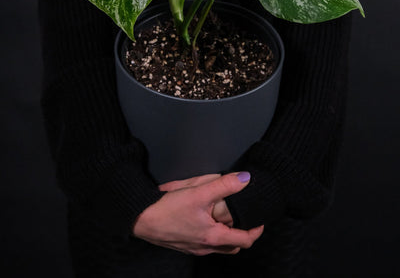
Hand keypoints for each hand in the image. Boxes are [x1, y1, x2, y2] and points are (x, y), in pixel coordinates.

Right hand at [133, 172, 263, 255]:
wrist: (140, 219)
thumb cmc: (167, 208)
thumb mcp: (198, 192)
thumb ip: (223, 185)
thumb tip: (245, 179)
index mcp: (213, 237)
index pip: (245, 240)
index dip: (257, 231)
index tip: (261, 220)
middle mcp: (205, 247)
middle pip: (233, 247)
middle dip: (244, 236)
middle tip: (247, 221)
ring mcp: (194, 248)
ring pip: (219, 247)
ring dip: (228, 237)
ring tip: (229, 221)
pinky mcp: (184, 244)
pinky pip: (205, 244)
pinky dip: (213, 235)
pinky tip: (207, 220)